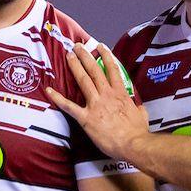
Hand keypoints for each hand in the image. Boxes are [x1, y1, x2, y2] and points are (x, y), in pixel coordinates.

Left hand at [46, 43, 150, 160]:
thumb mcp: (142, 116)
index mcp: (120, 93)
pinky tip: (49, 90)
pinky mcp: (86, 118)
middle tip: (77, 46)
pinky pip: (69, 106)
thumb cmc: (137, 132)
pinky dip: (58, 98)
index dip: (106, 56)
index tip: (101, 47)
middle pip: (95, 70)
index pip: (113, 70)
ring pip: (83, 81)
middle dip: (86, 56)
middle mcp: (107, 95)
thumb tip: (139, 107)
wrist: (133, 144)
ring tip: (68, 55)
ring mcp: (95, 105)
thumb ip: (138, 108)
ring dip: (75, 67)